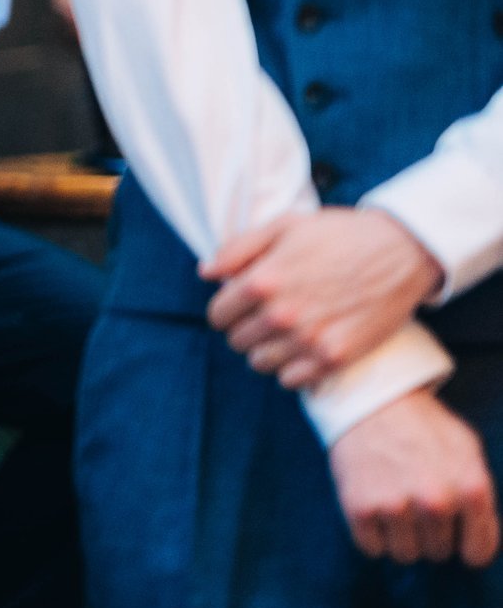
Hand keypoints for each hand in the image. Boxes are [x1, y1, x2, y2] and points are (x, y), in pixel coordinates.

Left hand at [205, 208, 442, 389]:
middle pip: (237, 340)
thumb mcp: (283, 226)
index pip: (218, 314)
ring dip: (266, 349)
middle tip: (266, 316)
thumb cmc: (339, 234)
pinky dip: (292, 369)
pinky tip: (303, 349)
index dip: (226, 308)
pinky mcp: (336, 358)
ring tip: (284, 332)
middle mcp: (281, 315)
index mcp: (262, 282)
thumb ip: (238, 249)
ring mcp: (309, 340)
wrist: (401, 252)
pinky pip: (292, 381)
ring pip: (260, 363)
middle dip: (245, 327)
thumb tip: (205, 272)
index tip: (240, 304)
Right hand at [327, 389, 498, 565]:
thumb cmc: (423, 425)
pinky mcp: (359, 507)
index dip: (468, 546)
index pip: (479, 551)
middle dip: (431, 536)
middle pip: (439, 552)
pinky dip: (373, 536)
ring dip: (401, 538)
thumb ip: (478, 492)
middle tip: (417, 509)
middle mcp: (436, 501)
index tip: (456, 538)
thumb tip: (480, 535)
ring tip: (395, 510)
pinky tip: (374, 512)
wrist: (369, 398)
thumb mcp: (468, 448)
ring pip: (405, 555)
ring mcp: (396, 505)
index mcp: (470, 488)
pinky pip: (371, 548)